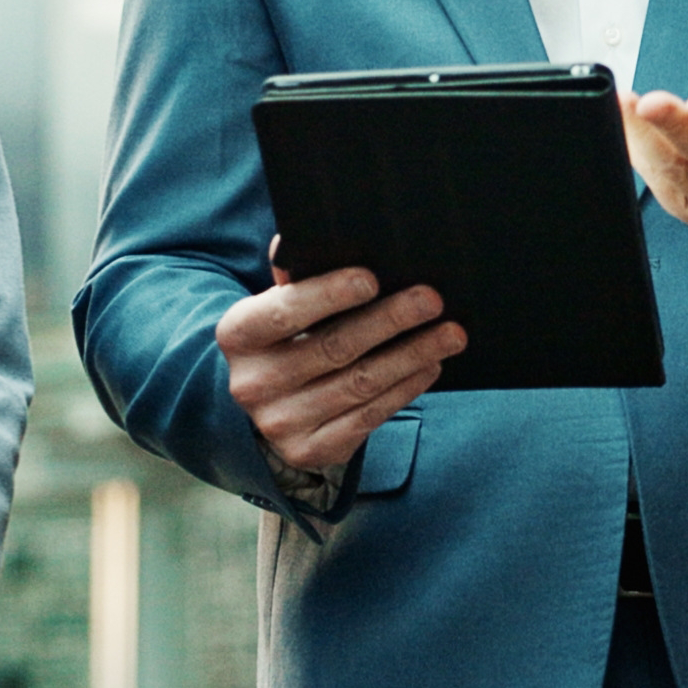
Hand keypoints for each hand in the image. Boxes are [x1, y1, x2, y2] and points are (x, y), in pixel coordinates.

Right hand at [217, 264, 465, 471]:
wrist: (269, 405)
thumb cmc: (285, 338)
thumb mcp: (277, 306)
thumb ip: (294, 275)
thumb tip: (306, 238)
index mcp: (238, 334)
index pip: (285, 311)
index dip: (329, 294)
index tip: (373, 279)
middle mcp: (252, 382)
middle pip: (334, 347)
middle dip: (390, 320)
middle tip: (431, 300)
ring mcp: (280, 422)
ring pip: (360, 383)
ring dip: (412, 355)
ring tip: (449, 334)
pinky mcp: (310, 450)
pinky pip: (368, 416)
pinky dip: (405, 388)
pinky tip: (430, 366)